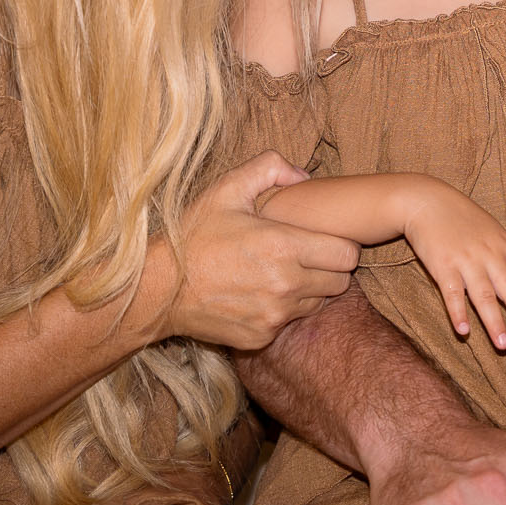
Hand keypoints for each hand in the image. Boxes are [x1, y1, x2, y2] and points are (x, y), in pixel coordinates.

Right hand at [161, 151, 358, 348]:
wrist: (158, 289)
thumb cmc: (193, 236)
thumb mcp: (226, 189)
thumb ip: (269, 167)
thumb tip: (304, 175)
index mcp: (283, 246)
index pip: (347, 254)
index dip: (341, 244)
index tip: (324, 238)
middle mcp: (285, 285)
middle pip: (340, 282)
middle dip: (330, 267)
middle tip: (307, 254)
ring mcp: (274, 315)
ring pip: (318, 303)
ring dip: (310, 289)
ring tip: (283, 272)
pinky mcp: (262, 337)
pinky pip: (291, 322)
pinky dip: (284, 310)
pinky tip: (262, 293)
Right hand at [400, 179, 505, 350]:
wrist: (427, 201)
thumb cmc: (462, 217)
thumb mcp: (492, 230)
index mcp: (504, 246)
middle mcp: (489, 255)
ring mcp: (466, 261)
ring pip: (483, 296)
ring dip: (494, 322)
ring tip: (503, 345)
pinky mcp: (442, 266)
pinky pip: (452, 294)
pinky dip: (458, 313)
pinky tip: (464, 332)